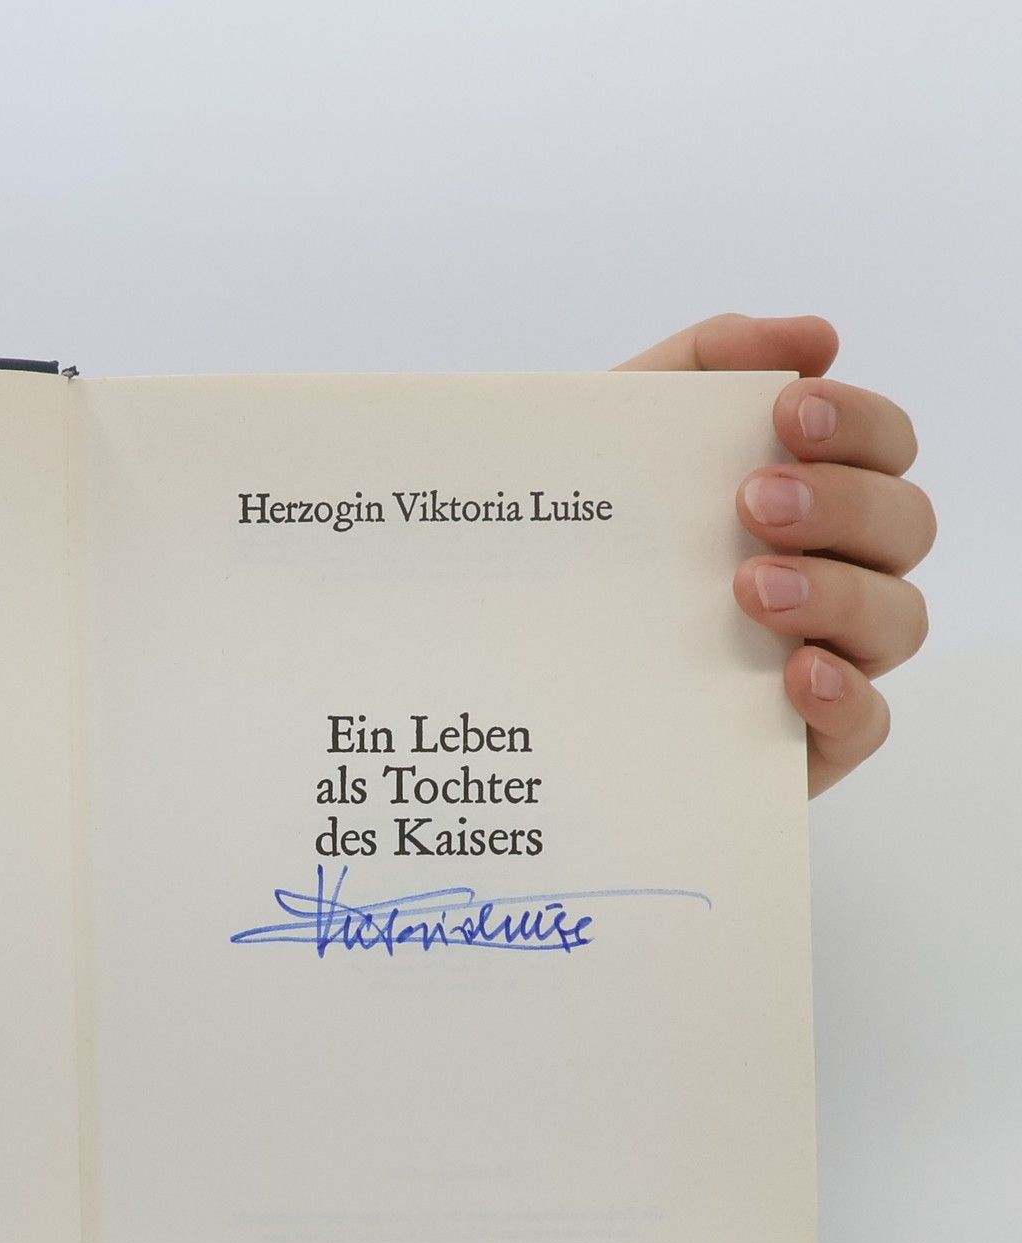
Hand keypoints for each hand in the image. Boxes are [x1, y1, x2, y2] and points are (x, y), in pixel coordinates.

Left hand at [617, 314, 932, 794]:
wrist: (500, 659)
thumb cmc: (581, 542)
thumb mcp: (612, 439)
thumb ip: (700, 366)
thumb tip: (813, 339)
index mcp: (806, 496)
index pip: (882, 447)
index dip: (856, 422)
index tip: (787, 412)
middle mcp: (832, 572)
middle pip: (903, 528)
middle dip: (842, 504)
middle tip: (754, 503)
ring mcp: (823, 657)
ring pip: (897, 620)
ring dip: (837, 594)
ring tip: (751, 588)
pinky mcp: (798, 742)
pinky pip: (866, 723)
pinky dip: (844, 695)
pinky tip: (794, 673)